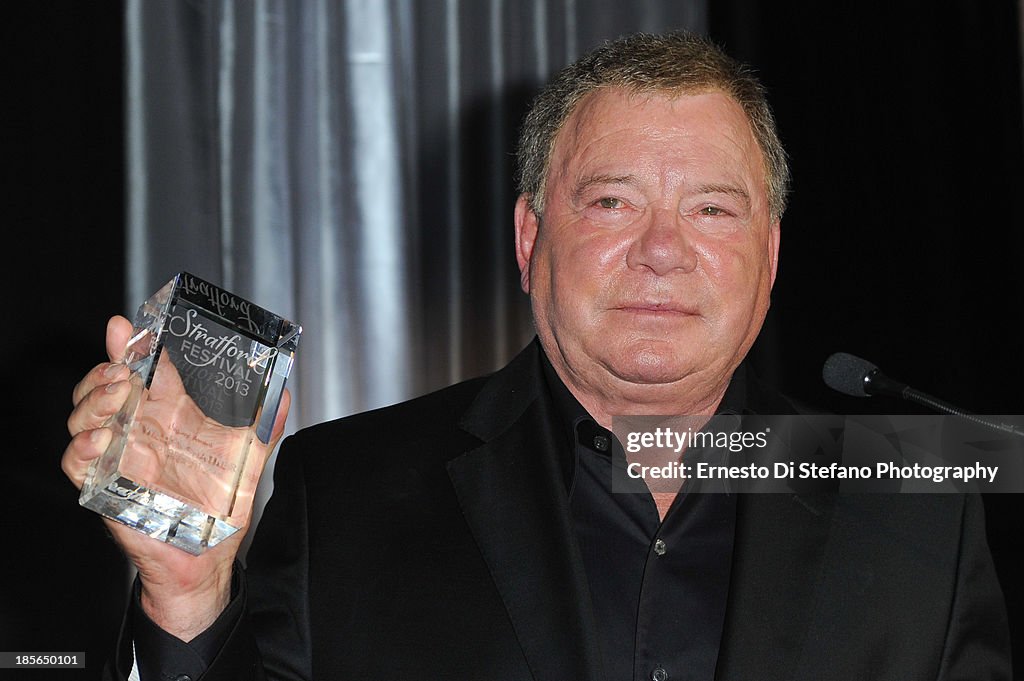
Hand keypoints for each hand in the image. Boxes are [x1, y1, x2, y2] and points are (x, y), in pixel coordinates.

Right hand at [63, 315, 290, 639]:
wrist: (207, 559)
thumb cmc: (220, 508)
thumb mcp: (248, 458)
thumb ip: (265, 424)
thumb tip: (284, 391)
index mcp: (168, 416)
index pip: (141, 371)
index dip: (128, 346)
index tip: (123, 325)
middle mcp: (139, 432)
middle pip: (102, 388)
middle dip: (104, 371)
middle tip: (123, 371)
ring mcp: (119, 458)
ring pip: (83, 418)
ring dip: (93, 402)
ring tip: (118, 398)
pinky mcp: (106, 489)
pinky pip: (76, 464)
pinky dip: (81, 448)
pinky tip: (100, 440)